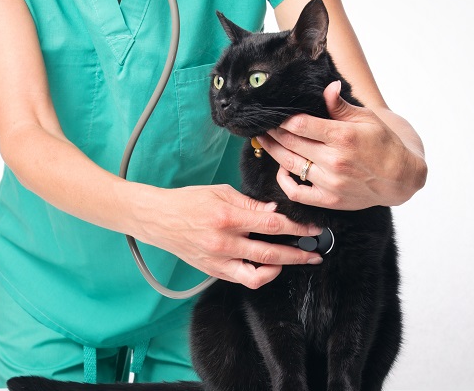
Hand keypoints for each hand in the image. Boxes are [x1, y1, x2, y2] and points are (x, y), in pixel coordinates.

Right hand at [130, 184, 323, 288]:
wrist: (158, 219)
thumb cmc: (188, 202)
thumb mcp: (220, 193)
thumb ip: (250, 204)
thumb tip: (274, 211)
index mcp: (227, 218)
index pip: (272, 225)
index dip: (297, 228)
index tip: (312, 228)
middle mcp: (223, 242)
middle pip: (271, 254)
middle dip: (299, 253)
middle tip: (316, 252)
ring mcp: (218, 261)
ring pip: (258, 275)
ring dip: (283, 269)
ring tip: (296, 261)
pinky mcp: (213, 271)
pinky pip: (243, 279)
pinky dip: (260, 274)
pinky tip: (270, 266)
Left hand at [257, 81, 426, 210]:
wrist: (400, 178)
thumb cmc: (383, 144)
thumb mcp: (367, 118)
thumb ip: (340, 106)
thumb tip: (327, 87)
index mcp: (343, 137)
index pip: (300, 124)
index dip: (283, 118)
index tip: (274, 113)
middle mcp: (335, 161)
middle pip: (291, 143)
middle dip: (273, 131)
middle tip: (262, 124)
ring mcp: (330, 183)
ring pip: (289, 165)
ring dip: (272, 151)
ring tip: (264, 140)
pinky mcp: (329, 199)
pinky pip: (297, 193)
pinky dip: (284, 181)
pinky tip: (281, 169)